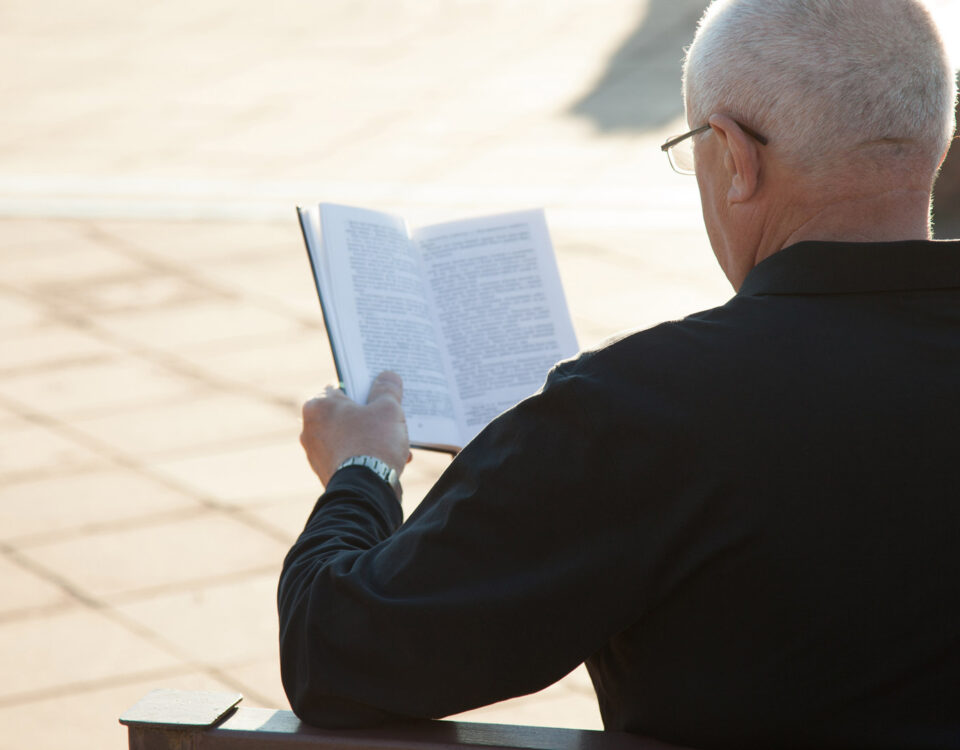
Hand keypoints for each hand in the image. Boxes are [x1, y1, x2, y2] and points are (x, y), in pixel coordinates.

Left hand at [300, 371, 411, 485]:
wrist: (366, 489)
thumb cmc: (373, 443)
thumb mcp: (388, 408)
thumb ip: (387, 389)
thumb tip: (388, 376)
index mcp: (317, 406)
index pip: (341, 387)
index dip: (363, 387)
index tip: (379, 391)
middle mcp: (310, 429)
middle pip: (346, 414)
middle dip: (370, 417)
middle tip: (391, 418)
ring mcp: (316, 454)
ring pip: (349, 437)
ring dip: (370, 438)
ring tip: (395, 444)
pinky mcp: (326, 473)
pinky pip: (348, 457)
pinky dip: (365, 456)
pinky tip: (387, 461)